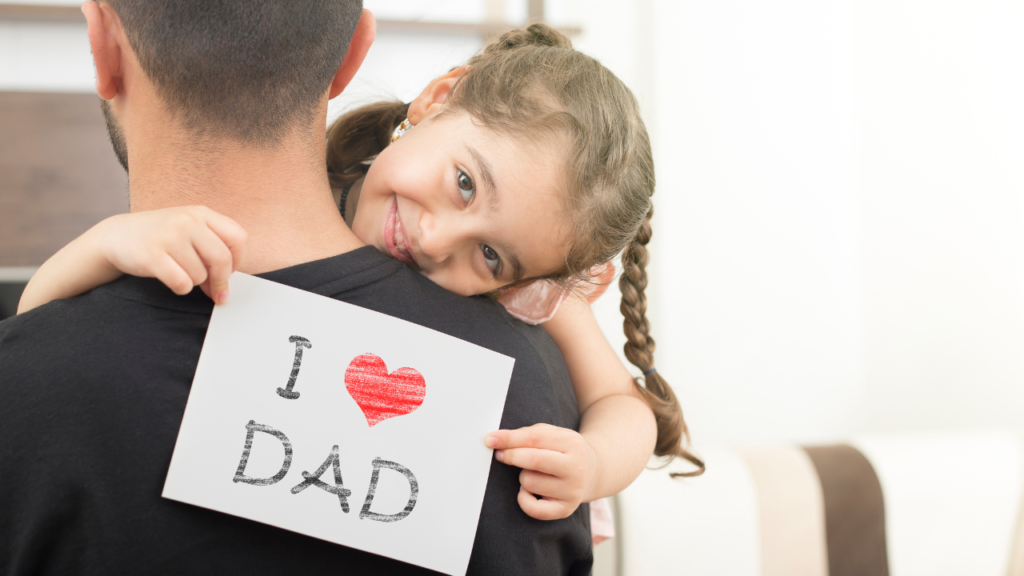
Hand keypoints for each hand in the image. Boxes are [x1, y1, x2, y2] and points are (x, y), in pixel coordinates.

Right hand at [94, 206, 247, 302]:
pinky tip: (173, 280)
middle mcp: (187, 221)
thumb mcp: (189, 230)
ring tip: (181, 273)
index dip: (239, 260)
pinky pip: (181, 283)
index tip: (230, 273)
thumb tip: (228, 284)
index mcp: (201, 213)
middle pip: (222, 259)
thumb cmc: (160, 237)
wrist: (116, 236)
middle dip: (221, 281)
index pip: (239, 238)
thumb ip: (212, 248)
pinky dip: (181, 288)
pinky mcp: (152, 255)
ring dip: (195, 283)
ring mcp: (168, 236)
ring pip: (200, 275)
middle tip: (216, 293)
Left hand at [485, 423, 598, 519]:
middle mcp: (576, 468)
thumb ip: (529, 434)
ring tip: (533, 473)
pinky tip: (529, 491)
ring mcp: (572, 490)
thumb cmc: (564, 450)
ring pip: (529, 482)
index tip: (489, 439)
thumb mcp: (554, 434)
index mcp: (572, 443)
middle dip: (511, 456)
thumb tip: (498, 440)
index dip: (508, 439)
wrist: (594, 471)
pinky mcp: (566, 509)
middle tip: (500, 455)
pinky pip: (534, 509)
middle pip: (533, 460)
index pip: (534, 438)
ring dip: (522, 476)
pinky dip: (523, 499)